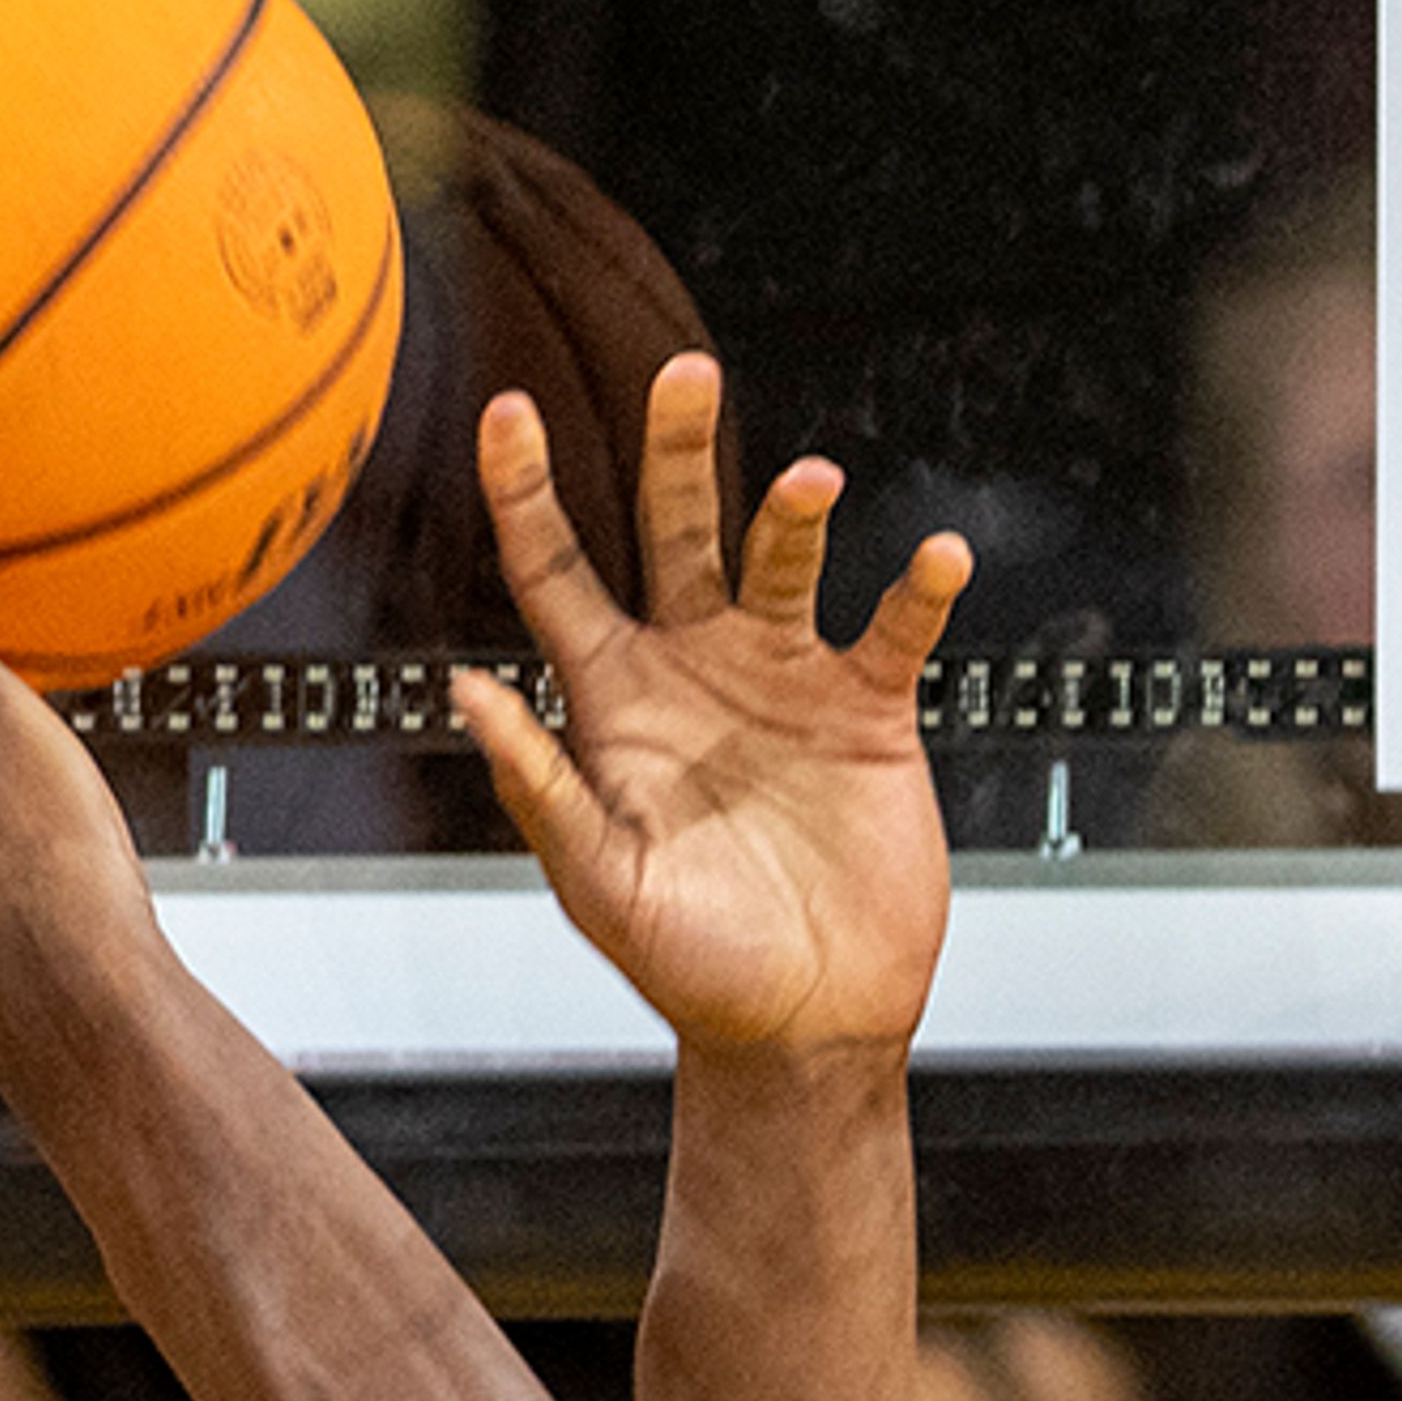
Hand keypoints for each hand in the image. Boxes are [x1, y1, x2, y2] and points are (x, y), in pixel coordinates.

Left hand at [458, 355, 966, 1056]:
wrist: (803, 1025)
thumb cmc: (691, 970)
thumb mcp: (600, 885)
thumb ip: (539, 787)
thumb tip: (467, 691)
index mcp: (614, 704)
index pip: (556, 575)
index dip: (527, 492)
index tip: (507, 411)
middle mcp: (696, 671)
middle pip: (674, 526)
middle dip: (679, 447)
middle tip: (688, 375)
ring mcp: (783, 681)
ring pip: (785, 556)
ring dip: (797, 513)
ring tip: (811, 487)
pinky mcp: (867, 710)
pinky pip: (896, 624)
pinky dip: (918, 587)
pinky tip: (934, 560)